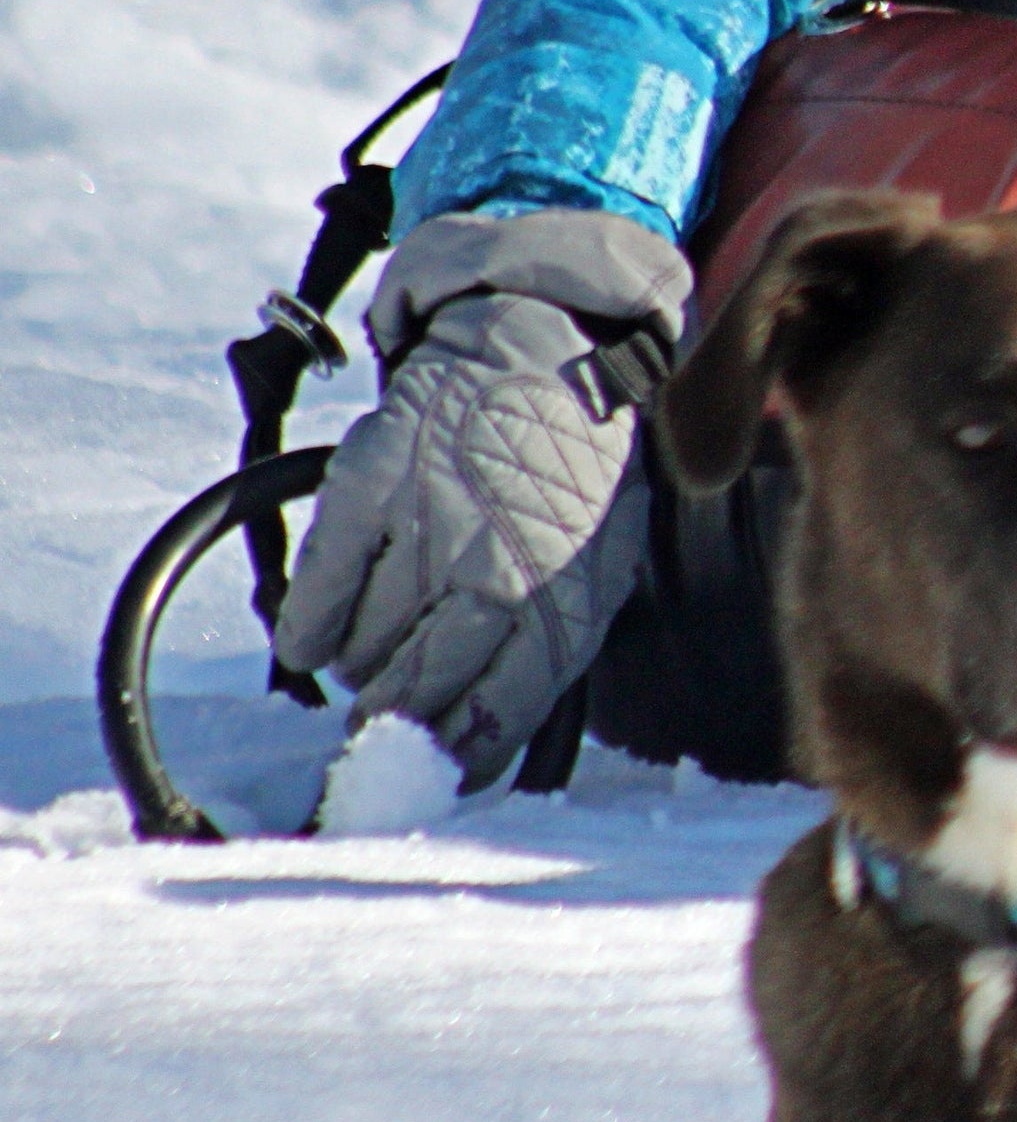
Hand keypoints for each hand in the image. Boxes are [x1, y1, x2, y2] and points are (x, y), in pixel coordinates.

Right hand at [274, 211, 693, 781]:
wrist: (548, 348)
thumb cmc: (579, 471)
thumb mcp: (602, 561)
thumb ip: (554, 645)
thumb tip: (486, 743)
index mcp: (566, 598)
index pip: (501, 712)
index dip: (456, 756)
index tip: (430, 773)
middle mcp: (497, 570)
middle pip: (420, 690)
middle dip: (393, 724)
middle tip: (377, 731)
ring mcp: (431, 527)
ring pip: (367, 647)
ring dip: (360, 670)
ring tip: (367, 665)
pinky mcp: (372, 482)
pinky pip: (322, 584)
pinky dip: (308, 624)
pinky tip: (310, 642)